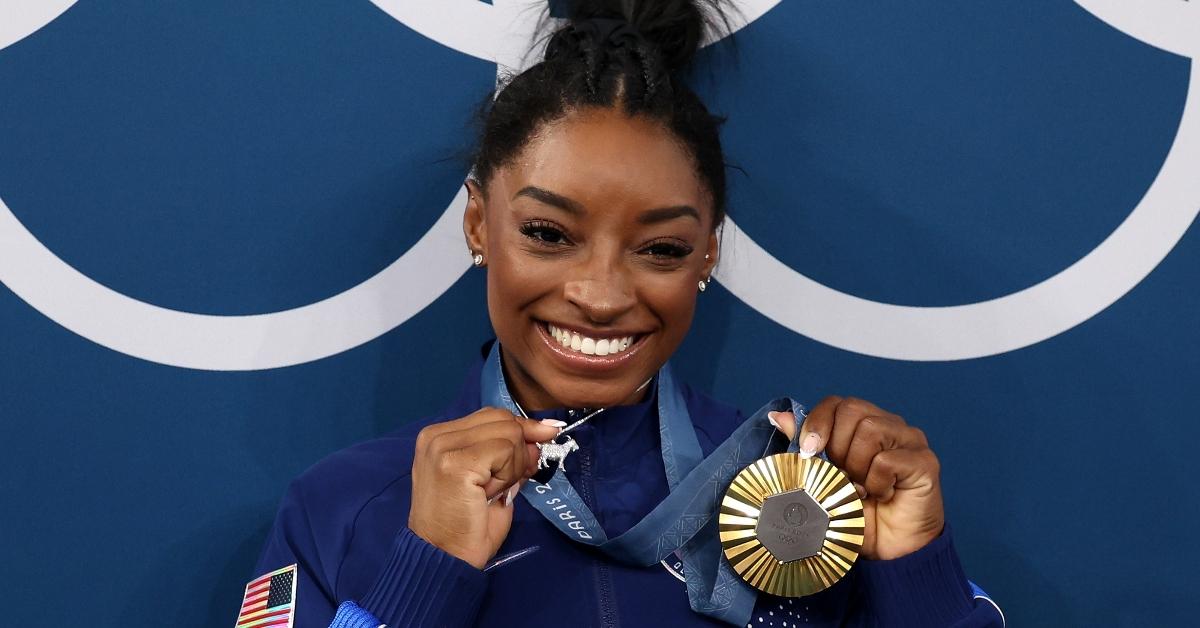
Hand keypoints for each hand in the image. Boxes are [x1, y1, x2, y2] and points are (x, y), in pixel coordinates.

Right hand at [409, 408, 560, 567]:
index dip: (522, 428)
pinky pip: (505, 451)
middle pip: (502, 418)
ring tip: (492, 491)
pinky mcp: (455, 462)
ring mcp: (443, 447)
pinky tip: (490, 493)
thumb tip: (541, 434)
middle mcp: (436, 436)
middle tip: (509, 482)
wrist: (444, 559)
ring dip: (513, 465)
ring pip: (508, 433)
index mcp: (439, 436)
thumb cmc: (466, 527)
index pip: (492, 415)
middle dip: (520, 449)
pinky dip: (508, 473)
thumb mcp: (493, 480)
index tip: (545, 436)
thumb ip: (511, 454)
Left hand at [769, 396, 943, 559]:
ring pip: (870, 430)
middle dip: (837, 447)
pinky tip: (882, 496)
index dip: (818, 422)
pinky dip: (876, 483)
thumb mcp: (823, 479)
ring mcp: (911, 440)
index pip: (837, 403)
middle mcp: (890, 425)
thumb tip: (778, 416)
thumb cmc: (857, 514)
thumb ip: (806, 446)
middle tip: (842, 477)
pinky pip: (887, 460)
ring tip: (862, 489)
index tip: (808, 451)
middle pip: (852, 410)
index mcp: (865, 425)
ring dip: (856, 466)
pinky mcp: (925, 462)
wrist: (890, 551)